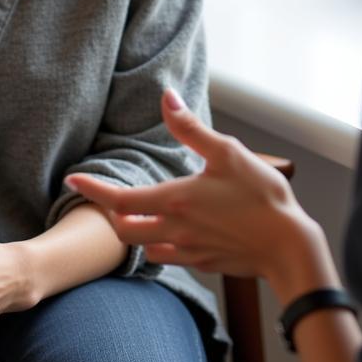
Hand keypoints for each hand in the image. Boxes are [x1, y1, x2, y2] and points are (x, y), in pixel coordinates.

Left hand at [65, 90, 331, 295]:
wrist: (289, 246)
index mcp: (175, 200)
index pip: (119, 199)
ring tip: (139, 212)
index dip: (91, 190)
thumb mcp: (227, 152)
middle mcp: (174, 230)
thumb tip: (167, 98)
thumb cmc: (261, 196)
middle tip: (110, 196)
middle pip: (123, 230)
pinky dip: (160, 245)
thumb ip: (191, 128)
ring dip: (135, 230)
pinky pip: (169, 257)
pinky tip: (172, 231)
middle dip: (111, 214)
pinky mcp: (204, 263)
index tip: (72, 181)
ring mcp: (189, 251)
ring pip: (145, 246)